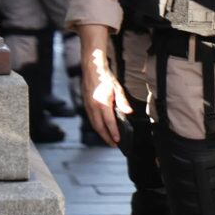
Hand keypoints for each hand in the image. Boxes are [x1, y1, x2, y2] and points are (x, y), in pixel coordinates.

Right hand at [79, 29, 129, 147]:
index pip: (109, 122)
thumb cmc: (105, 78)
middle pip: (99, 127)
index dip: (113, 132)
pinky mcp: (86, 104)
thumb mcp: (117, 88)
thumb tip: (129, 112)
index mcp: (102, 103)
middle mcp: (93, 106)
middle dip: (106, 137)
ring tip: (109, 139)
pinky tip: (102, 129)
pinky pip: (91, 119)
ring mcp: (88, 106)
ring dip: (101, 133)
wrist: (92, 69)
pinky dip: (97, 126)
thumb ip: (123, 101)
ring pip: (94, 124)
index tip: (118, 141)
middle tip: (113, 145)